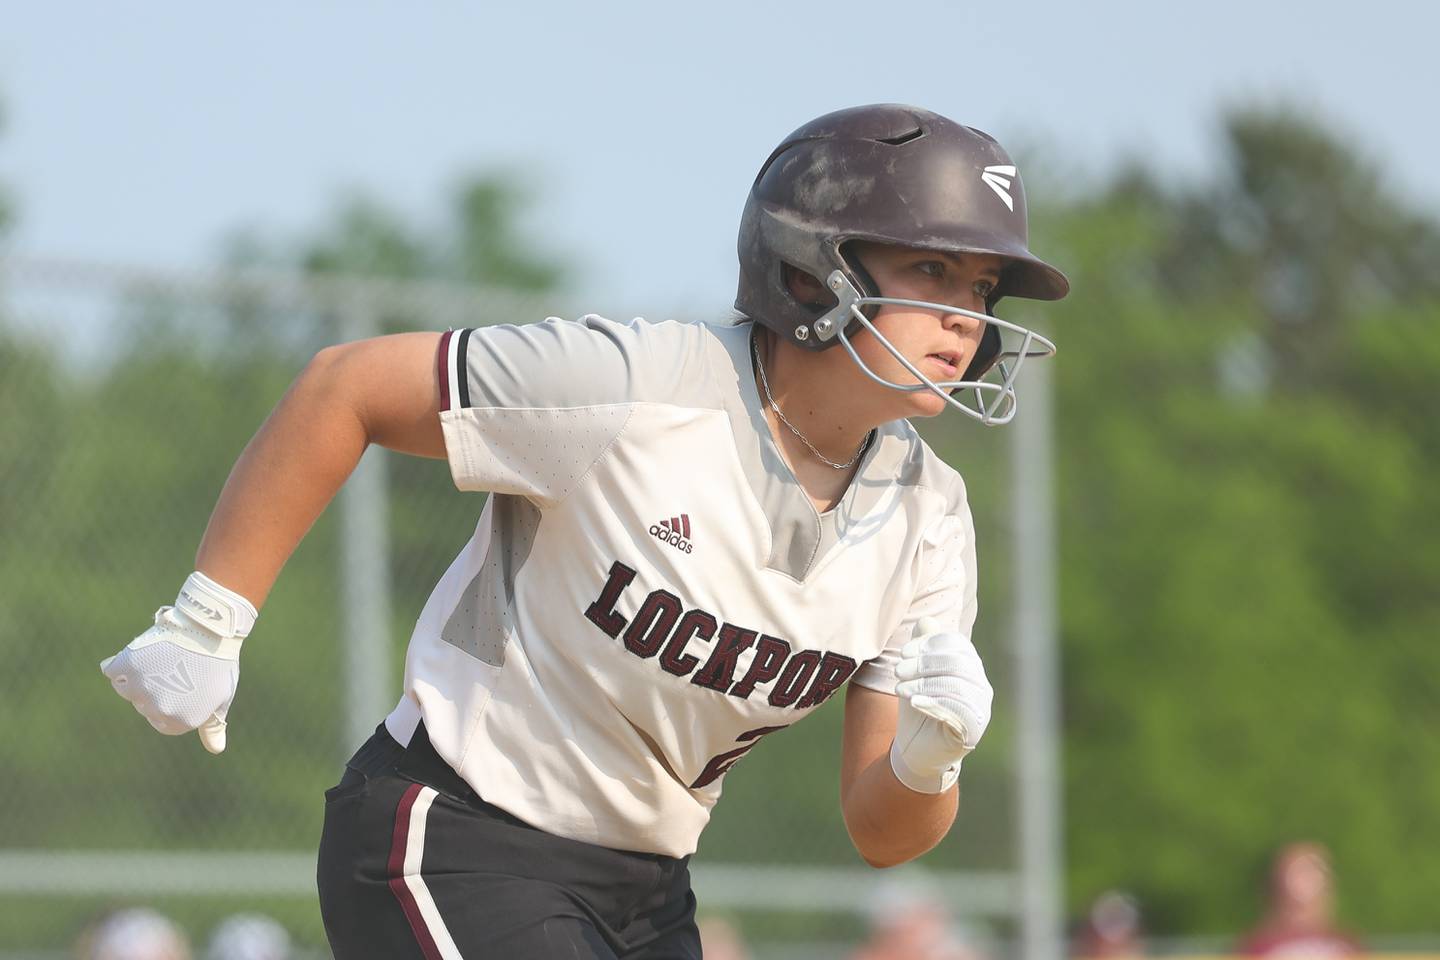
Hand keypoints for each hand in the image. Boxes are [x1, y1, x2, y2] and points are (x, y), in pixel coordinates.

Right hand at [101, 572, 255, 754]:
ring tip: (163, 659)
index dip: (171, 702)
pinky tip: (144, 652)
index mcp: (179, 721)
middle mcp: (156, 709)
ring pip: (126, 688)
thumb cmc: (219, 664)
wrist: (210, 629)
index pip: (160, 722)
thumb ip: (212, 727)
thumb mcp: (221, 697)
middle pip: (143, 705)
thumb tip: (216, 749)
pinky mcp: (127, 665)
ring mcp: (140, 687)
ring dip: (139, 675)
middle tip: (176, 669)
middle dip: (156, 689)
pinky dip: (121, 662)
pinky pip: (112, 670)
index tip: (181, 685)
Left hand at [889, 616, 992, 793]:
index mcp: (971, 667)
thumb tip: (926, 620)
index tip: (904, 652)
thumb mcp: (916, 674)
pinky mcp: (973, 731)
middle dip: (923, 663)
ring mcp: (981, 710)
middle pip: (956, 663)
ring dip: (923, 684)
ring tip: (900, 689)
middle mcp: (981, 687)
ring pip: (956, 686)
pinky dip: (932, 703)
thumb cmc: (918, 707)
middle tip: (897, 671)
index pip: (956, 644)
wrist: (917, 750)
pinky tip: (913, 702)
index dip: (929, 644)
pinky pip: (956, 711)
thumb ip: (922, 647)